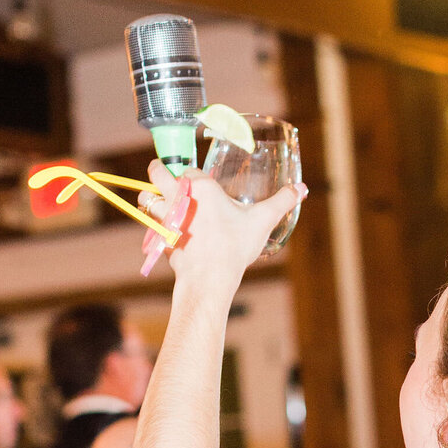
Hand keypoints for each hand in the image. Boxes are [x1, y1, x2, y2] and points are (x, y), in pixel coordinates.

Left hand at [141, 160, 302, 291]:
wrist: (210, 278)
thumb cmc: (235, 246)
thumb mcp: (262, 221)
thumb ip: (282, 201)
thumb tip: (302, 189)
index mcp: (200, 187)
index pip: (187, 168)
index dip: (191, 173)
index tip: (195, 178)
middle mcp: (178, 197)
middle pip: (156, 173)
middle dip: (158, 172)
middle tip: (164, 175)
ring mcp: (165, 218)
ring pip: (145, 199)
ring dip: (151, 199)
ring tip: (162, 204)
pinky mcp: (161, 238)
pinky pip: (151, 226)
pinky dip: (156, 226)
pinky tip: (169, 232)